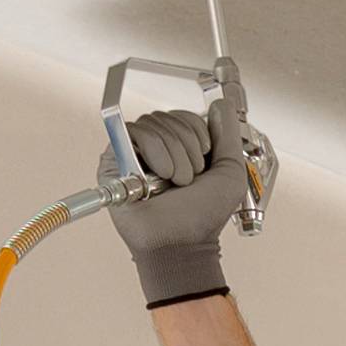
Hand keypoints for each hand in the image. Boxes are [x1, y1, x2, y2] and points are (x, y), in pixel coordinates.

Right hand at [104, 75, 262, 308]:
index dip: (199, 133)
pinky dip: (155, 151)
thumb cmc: (202, 216)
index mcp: (181, 149)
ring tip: (174, 182)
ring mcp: (134, 154)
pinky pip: (135, 132)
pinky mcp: (115, 161)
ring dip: (174, 155)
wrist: (182, 241)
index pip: (187, 117)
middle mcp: (157, 149)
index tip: (204, 160)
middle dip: (188, 148)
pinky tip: (159, 176)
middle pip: (171, 117)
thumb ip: (229, 135)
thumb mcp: (230, 171)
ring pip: (155, 123)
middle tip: (189, 178)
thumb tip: (222, 104)